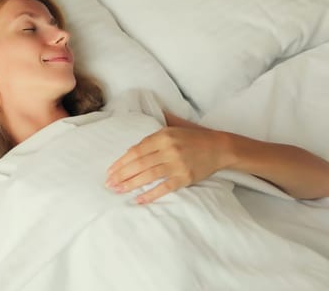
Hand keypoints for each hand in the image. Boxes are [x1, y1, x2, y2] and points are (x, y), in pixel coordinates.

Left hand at [105, 127, 230, 203]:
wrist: (219, 147)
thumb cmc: (192, 138)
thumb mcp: (172, 128)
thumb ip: (152, 136)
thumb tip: (130, 149)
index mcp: (163, 136)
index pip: (136, 151)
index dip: (121, 162)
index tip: (110, 170)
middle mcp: (169, 149)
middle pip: (139, 164)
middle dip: (121, 174)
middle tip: (109, 183)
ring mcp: (177, 164)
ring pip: (148, 175)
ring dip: (131, 184)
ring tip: (118, 190)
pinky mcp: (185, 178)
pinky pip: (164, 188)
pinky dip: (151, 195)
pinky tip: (139, 200)